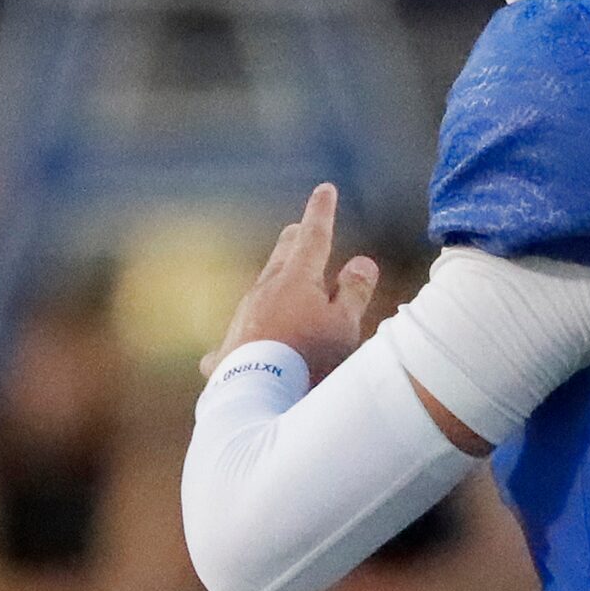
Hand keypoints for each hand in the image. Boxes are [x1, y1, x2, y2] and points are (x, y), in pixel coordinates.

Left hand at [201, 184, 379, 385]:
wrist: (259, 400)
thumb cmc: (310, 361)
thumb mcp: (344, 326)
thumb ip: (353, 292)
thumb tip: (362, 261)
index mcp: (296, 280)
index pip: (314, 236)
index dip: (321, 212)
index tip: (325, 189)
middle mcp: (264, 293)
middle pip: (282, 257)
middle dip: (294, 241)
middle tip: (299, 230)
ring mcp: (242, 321)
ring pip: (260, 292)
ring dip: (273, 286)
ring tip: (278, 283)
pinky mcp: (227, 353)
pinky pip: (235, 340)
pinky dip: (243, 340)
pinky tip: (227, 352)